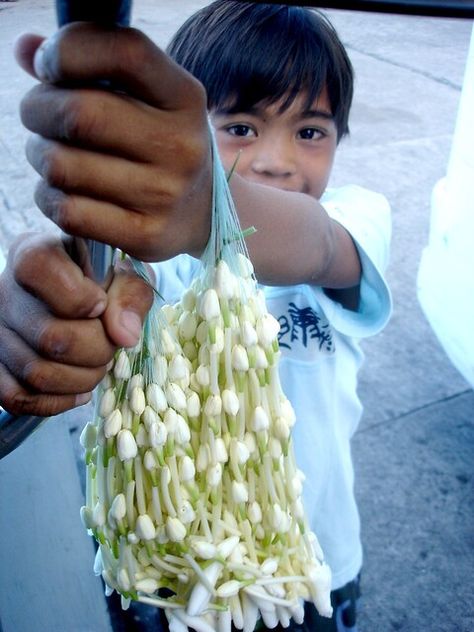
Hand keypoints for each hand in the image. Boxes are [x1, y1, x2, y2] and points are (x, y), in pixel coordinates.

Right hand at [0, 234, 152, 416]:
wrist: (79, 294)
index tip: (101, 305)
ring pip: (37, 374)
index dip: (81, 298)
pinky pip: (18, 398)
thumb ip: (130, 296)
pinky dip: (58, 401)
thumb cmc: (104, 281)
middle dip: (98, 350)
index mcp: (34, 254)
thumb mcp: (126, 275)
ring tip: (98, 364)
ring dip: (83, 379)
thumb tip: (124, 336)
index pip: (40, 271)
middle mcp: (4, 292)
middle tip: (110, 343)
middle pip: (52, 338)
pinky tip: (79, 388)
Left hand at [15, 24, 211, 260]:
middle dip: (37, 109)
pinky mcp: (146, 235)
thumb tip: (26, 48)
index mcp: (185, 98)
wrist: (203, 214)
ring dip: (40, 156)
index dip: (70, 50)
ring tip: (52, 154)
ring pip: (62, 166)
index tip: (48, 66)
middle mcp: (181, 146)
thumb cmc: (159, 144)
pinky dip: (48, 197)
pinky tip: (61, 191)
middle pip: (79, 115)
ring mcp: (165, 195)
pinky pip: (68, 212)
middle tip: (37, 115)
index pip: (126, 52)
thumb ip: (91, 66)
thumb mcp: (146, 98)